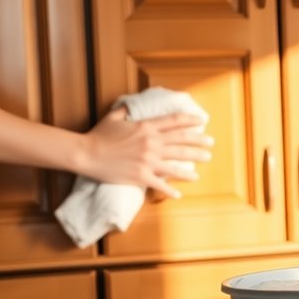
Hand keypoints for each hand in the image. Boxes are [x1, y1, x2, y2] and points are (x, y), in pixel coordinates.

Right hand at [78, 108, 213, 198]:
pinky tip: (178, 194)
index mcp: (146, 127)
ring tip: (201, 170)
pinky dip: (170, 191)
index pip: (174, 122)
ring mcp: (148, 161)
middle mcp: (151, 143)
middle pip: (182, 142)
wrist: (86, 153)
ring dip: (191, 169)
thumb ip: (128, 110)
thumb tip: (134, 104)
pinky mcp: (141, 176)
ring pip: (176, 165)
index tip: (202, 122)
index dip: (191, 121)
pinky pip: (161, 184)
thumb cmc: (99, 135)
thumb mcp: (115, 117)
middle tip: (211, 145)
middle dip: (199, 143)